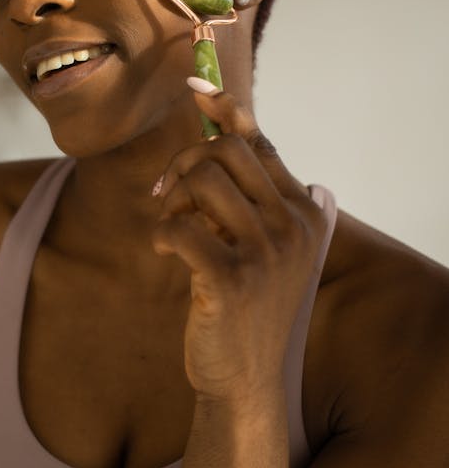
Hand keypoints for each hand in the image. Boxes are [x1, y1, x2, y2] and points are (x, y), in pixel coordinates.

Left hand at [152, 85, 326, 397]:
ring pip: (203, 180)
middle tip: (167, 193)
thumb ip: (249, 197)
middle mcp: (293, 228)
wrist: (243, 379)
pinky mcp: (230, 279)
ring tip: (171, 227)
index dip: (227, 113)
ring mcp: (266, 254)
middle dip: (186, 163)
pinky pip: (179, 226)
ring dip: (173, 198)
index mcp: (304, 215)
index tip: (197, 88)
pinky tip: (165, 251)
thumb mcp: (261, 248)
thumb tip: (222, 131)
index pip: (261, 146)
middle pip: (226, 152)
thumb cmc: (245, 307)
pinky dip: (163, 232)